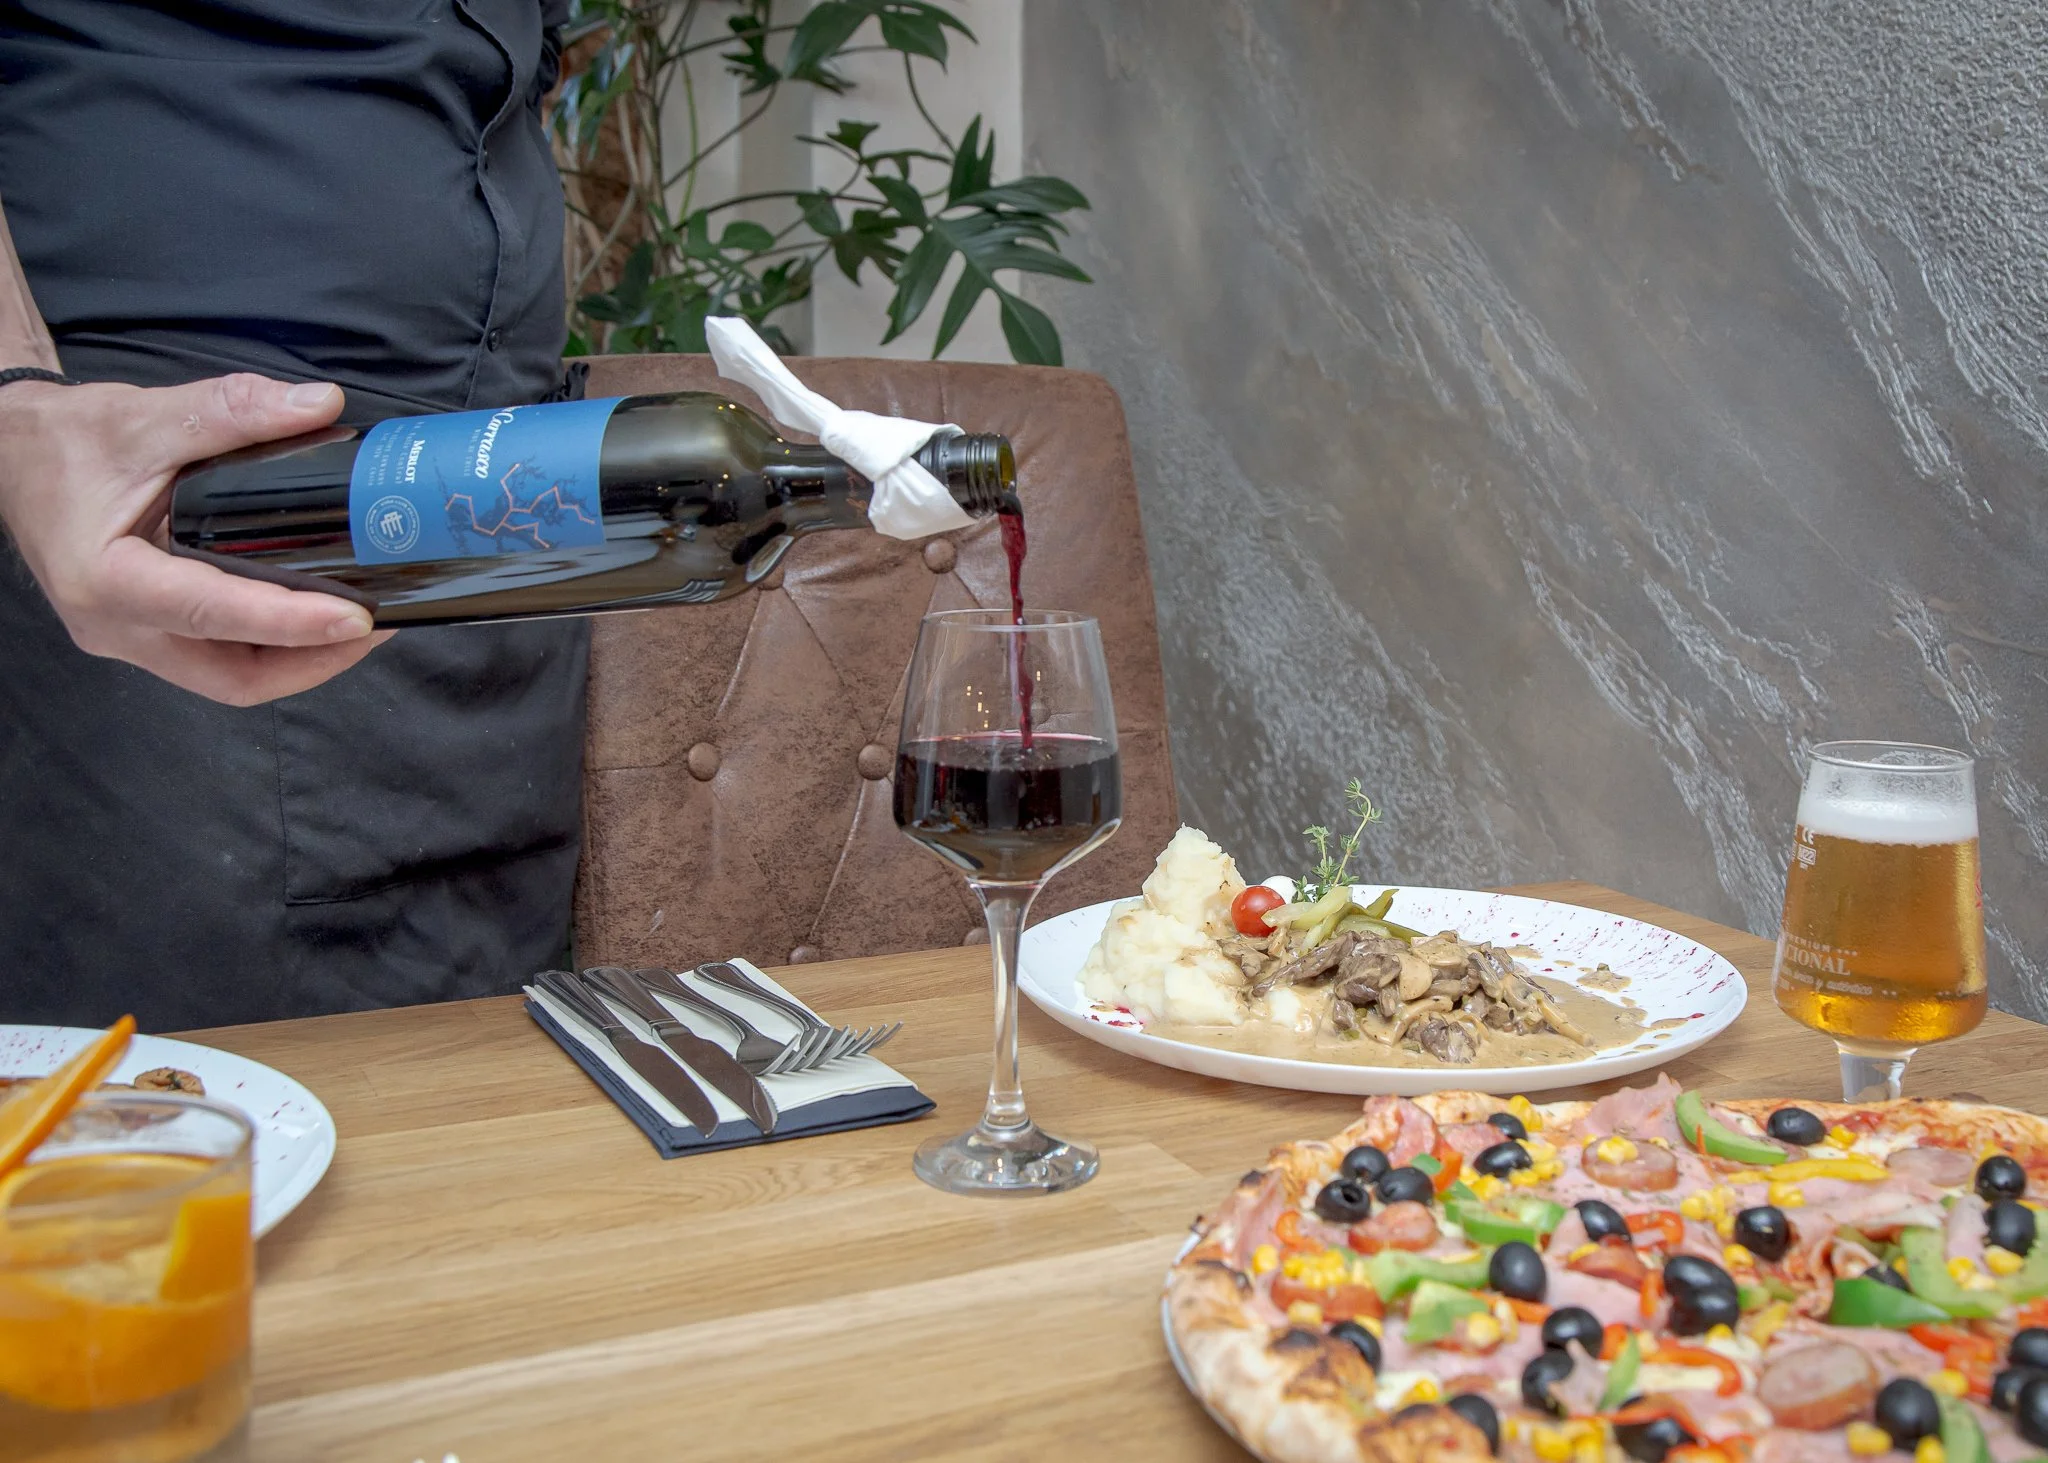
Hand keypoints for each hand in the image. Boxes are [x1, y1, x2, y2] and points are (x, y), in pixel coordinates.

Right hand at [0, 372, 394, 704]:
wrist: (18, 455)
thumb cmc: (68, 442)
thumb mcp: (145, 415)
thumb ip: (232, 410)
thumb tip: (319, 405)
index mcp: (106, 579)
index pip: (210, 614)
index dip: (290, 622)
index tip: (356, 618)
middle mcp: (117, 626)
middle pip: (233, 677)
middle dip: (312, 661)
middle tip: (378, 625)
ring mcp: (133, 638)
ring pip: (233, 678)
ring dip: (302, 661)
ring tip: (362, 624)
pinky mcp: (151, 634)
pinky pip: (223, 659)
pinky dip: (276, 646)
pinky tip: (317, 615)